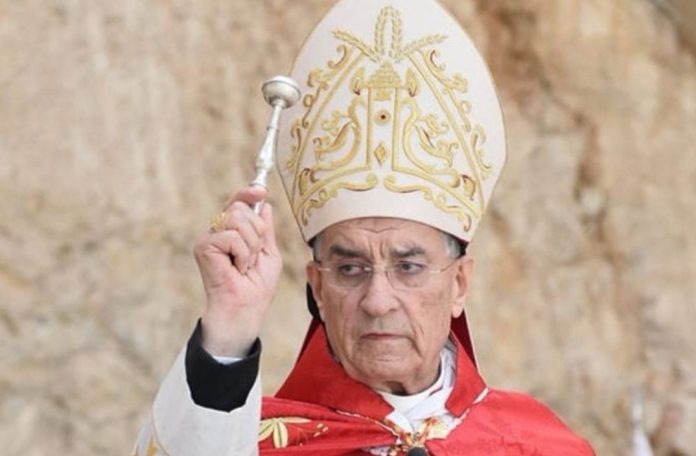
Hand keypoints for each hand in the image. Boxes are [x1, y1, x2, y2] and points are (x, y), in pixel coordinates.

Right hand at [193, 186, 281, 356]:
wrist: (245, 308)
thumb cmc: (256, 287)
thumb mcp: (268, 253)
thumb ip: (265, 229)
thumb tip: (265, 205)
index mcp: (232, 232)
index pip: (237, 203)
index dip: (248, 193)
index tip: (261, 191)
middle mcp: (218, 232)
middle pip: (240, 207)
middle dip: (257, 231)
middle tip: (254, 255)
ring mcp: (209, 238)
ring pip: (238, 219)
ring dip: (251, 245)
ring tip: (245, 264)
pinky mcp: (203, 246)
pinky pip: (231, 236)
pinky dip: (242, 254)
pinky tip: (237, 269)